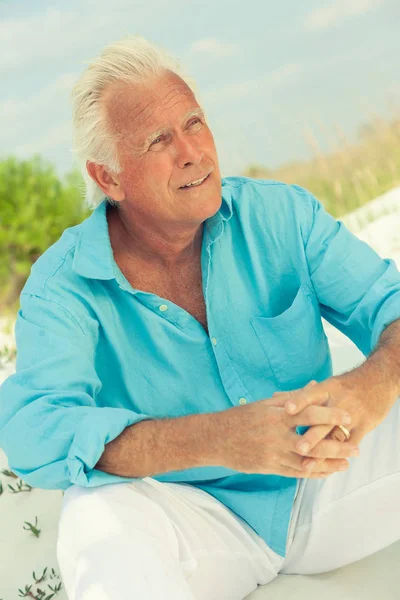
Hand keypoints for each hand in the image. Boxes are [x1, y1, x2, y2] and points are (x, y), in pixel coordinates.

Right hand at [219, 381, 359, 477]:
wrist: (215, 438)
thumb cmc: (241, 417)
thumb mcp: (266, 403)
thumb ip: (293, 397)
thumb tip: (315, 384)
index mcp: (276, 415)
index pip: (308, 414)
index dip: (329, 415)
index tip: (348, 416)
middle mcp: (276, 435)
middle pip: (312, 442)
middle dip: (336, 446)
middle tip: (355, 448)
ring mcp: (273, 454)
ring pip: (306, 462)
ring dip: (328, 464)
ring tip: (345, 464)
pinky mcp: (269, 468)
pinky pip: (295, 473)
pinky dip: (312, 473)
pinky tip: (326, 473)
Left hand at [281, 375, 393, 471]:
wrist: (376, 382)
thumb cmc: (344, 386)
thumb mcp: (324, 386)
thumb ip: (300, 394)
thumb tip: (275, 396)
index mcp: (326, 389)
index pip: (311, 394)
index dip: (299, 401)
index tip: (287, 409)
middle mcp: (338, 401)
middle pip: (323, 420)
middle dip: (312, 435)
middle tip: (298, 447)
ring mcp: (352, 415)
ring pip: (336, 436)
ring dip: (322, 452)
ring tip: (308, 465)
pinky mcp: (364, 426)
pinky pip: (351, 444)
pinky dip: (339, 456)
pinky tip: (327, 468)